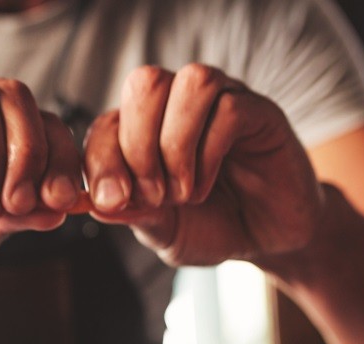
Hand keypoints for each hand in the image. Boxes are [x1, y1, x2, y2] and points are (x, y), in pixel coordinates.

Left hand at [83, 64, 325, 265]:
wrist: (264, 241)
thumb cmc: (209, 227)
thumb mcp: (162, 231)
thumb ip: (132, 214)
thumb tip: (98, 202)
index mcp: (144, 127)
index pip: (108, 121)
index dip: (102, 160)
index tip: (115, 202)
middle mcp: (180, 104)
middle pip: (145, 83)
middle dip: (139, 147)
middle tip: (155, 196)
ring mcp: (221, 102)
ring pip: (190, 83)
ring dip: (177, 144)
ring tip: (183, 191)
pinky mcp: (260, 112)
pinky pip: (230, 108)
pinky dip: (209, 152)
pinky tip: (206, 184)